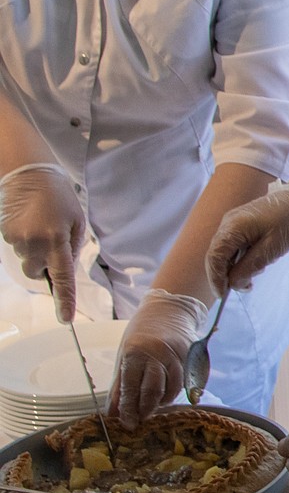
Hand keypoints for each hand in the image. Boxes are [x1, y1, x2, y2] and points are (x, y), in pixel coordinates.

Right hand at [0, 163, 85, 320]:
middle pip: (39, 273)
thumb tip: (66, 271)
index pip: (63, 278)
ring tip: (43, 227)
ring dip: (37, 252)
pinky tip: (31, 223)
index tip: (66, 318)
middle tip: (55, 243)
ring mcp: (16, 240)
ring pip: (28, 261)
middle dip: (47, 266)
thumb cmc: (59, 196)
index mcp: (57, 240)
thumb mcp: (77, 222)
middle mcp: (34, 243)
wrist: (29, 174)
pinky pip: (19, 249)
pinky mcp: (5, 234)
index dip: (65, 301)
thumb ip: (73, 249)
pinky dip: (26, 242)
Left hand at [108, 289, 209, 427]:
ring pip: (173, 388)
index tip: (127, 424)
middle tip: (142, 419)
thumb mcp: (124, 356)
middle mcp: (157, 354)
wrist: (169, 310)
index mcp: (135, 353)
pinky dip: (177, 391)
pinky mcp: (192, 357)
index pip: (131, 386)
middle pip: (153, 390)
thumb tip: (113, 413)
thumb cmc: (141, 335)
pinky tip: (169, 394)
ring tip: (155, 405)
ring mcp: (177, 355)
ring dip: (163, 402)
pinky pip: (186, 382)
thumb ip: (120, 385)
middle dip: (147, 409)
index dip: (129, 408)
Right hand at [206, 183, 288, 295]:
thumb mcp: (272, 249)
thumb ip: (250, 266)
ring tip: (258, 271)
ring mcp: (233, 223)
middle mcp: (228, 224)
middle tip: (246, 288)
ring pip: (226, 253)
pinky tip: (258, 261)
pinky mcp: (240, 225)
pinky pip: (234, 246)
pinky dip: (242, 258)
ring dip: (237, 267)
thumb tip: (233, 283)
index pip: (214, 257)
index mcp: (233, 227)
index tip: (223, 295)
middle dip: (227, 275)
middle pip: (217, 256)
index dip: (216, 278)